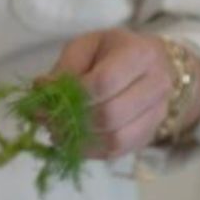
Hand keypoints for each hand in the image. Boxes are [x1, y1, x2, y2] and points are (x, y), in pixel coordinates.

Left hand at [51, 28, 199, 158]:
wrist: (142, 65)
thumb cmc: (108, 52)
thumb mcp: (83, 47)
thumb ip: (64, 69)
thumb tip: (42, 90)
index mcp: (141, 53)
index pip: (104, 82)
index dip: (74, 95)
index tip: (52, 99)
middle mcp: (157, 84)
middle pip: (111, 114)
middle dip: (73, 121)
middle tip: (49, 120)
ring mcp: (157, 113)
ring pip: (116, 139)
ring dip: (80, 140)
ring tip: (59, 132)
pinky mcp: (149, 135)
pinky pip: (117, 152)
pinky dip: (90, 151)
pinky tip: (73, 141)